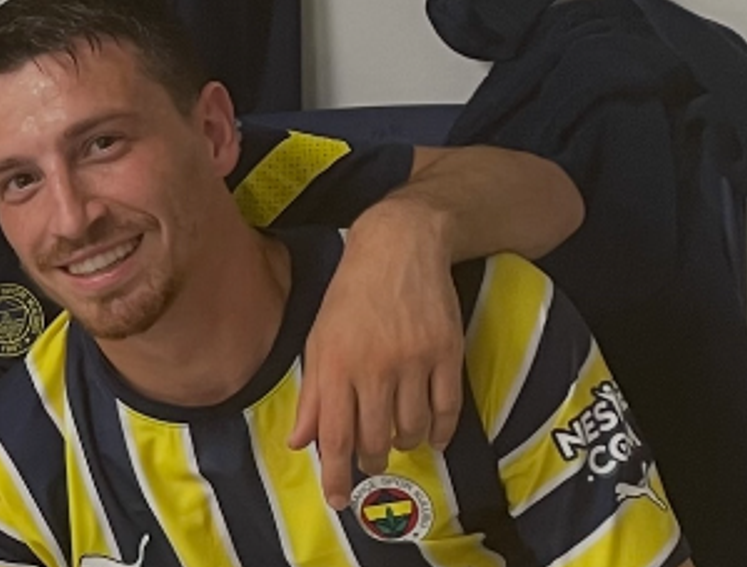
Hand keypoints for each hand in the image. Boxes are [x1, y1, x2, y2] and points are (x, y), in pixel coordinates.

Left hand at [289, 201, 463, 509]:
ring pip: (411, 430)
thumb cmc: (350, 294)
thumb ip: (311, 393)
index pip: (333, 436)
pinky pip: (447, 410)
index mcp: (336, 364)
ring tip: (397, 440)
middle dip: (370, 460)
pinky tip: (431, 436)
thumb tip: (299, 442)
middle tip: (370, 459)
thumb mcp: (319, 338)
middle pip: (374, 439)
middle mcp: (374, 367)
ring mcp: (414, 361)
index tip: (339, 500)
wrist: (399, 246)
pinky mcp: (447, 353)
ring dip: (403, 445)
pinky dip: (439, 432)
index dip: (335, 475)